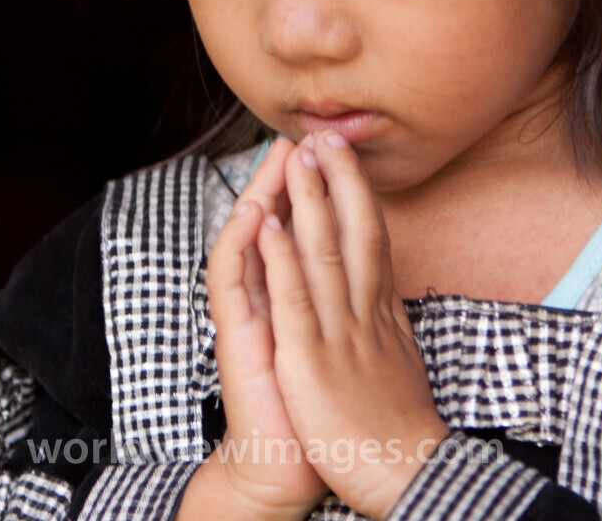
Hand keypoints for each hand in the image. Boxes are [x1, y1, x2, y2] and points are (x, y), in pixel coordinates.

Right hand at [190, 138, 327, 520]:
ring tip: (277, 158)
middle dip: (286, 179)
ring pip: (250, 244)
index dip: (315, 190)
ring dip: (262, 197)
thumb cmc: (317, 408)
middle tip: (303, 134)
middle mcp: (267, 300)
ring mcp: (248, 318)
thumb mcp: (339, 344)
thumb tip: (365, 269)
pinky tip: (256, 218)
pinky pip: (236, 287)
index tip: (333, 152)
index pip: (301, 230)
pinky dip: (246, 249)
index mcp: (295, 298)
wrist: (287, 466)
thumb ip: (342, 303)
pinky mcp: (238, 342)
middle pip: (272, 225)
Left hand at [257, 133, 448, 519]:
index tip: (345, 158)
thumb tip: (387, 295)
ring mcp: (338, 333)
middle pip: (354, 231)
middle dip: (338, 180)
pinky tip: (268, 224)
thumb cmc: (395, 426)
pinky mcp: (311, 359)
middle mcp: (364, 313)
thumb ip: (387, 323)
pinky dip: (279, 259)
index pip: (372, 239)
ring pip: (323, 252)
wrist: (402, 475)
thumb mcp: (399, 361)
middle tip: (324, 135)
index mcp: (382, 313)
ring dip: (309, 200)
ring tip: (298, 155)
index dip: (358, 195)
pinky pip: (294, 300)